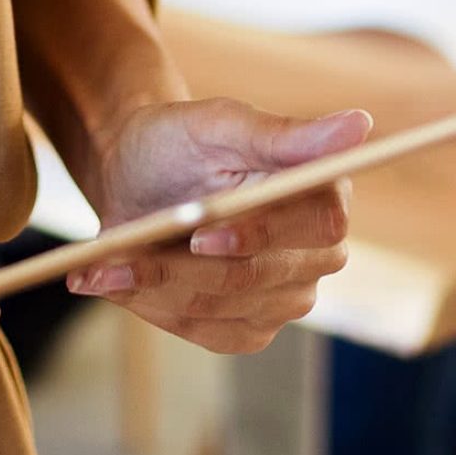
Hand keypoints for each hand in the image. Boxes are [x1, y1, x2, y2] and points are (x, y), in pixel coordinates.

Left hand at [67, 97, 369, 352]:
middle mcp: (318, 254)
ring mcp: (286, 297)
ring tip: (96, 268)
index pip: (318, 225)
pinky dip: (151, 308)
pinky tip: (111, 284)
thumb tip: (359, 125)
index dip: (261, 233)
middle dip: (182, 266)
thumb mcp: (220, 124)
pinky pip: (203, 330)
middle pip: (258, 276)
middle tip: (116, 254)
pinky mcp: (249, 328)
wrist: (137, 176)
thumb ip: (285, 133)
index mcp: (324, 194)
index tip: (202, 233)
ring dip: (153, 287)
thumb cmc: (180, 140)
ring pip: (221, 305)